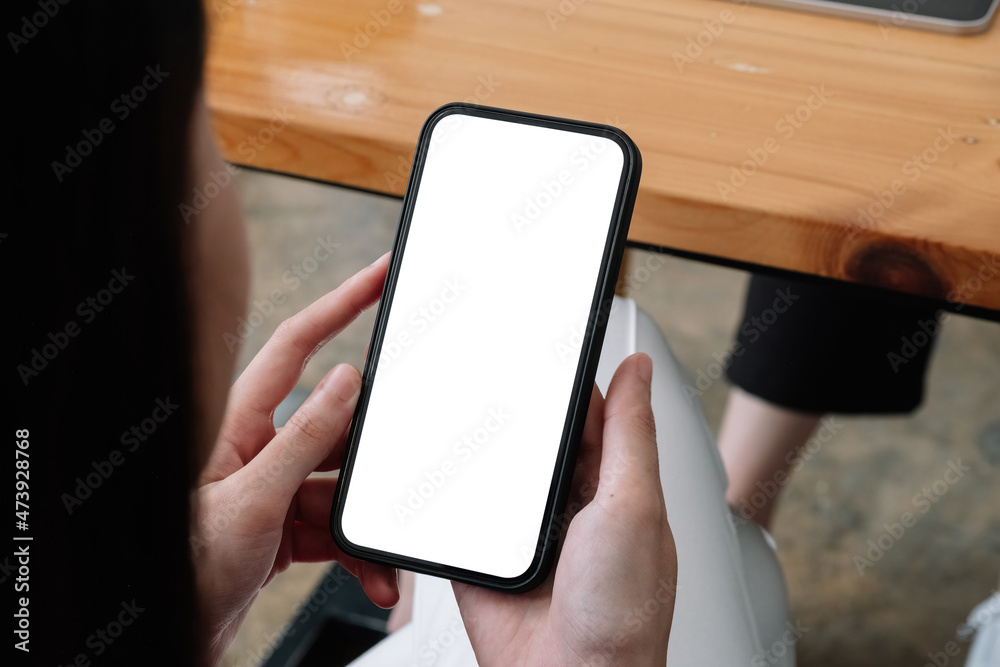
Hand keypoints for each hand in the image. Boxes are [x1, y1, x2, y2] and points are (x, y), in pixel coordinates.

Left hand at [192, 254, 398, 662]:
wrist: (169, 634)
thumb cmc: (184, 567)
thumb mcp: (253, 501)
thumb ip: (303, 438)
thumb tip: (345, 380)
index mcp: (240, 424)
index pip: (297, 344)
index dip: (342, 302)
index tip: (380, 275)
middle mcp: (261, 448)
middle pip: (337, 427)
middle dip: (373, 460)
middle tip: (400, 471)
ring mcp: (276, 487)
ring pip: (343, 486)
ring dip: (365, 526)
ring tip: (380, 558)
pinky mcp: (288, 526)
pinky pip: (337, 528)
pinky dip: (358, 553)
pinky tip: (371, 575)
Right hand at [453, 353, 676, 666]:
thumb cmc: (622, 616)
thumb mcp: (634, 506)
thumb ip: (631, 434)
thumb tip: (639, 371)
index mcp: (615, 488)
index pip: (594, 415)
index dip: (570, 381)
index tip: (546, 345)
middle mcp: (571, 506)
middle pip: (538, 438)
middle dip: (518, 411)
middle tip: (491, 371)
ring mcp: (525, 530)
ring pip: (497, 469)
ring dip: (482, 448)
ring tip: (460, 409)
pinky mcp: (484, 552)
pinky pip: (461, 509)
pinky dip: (451, 489)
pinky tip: (441, 466)